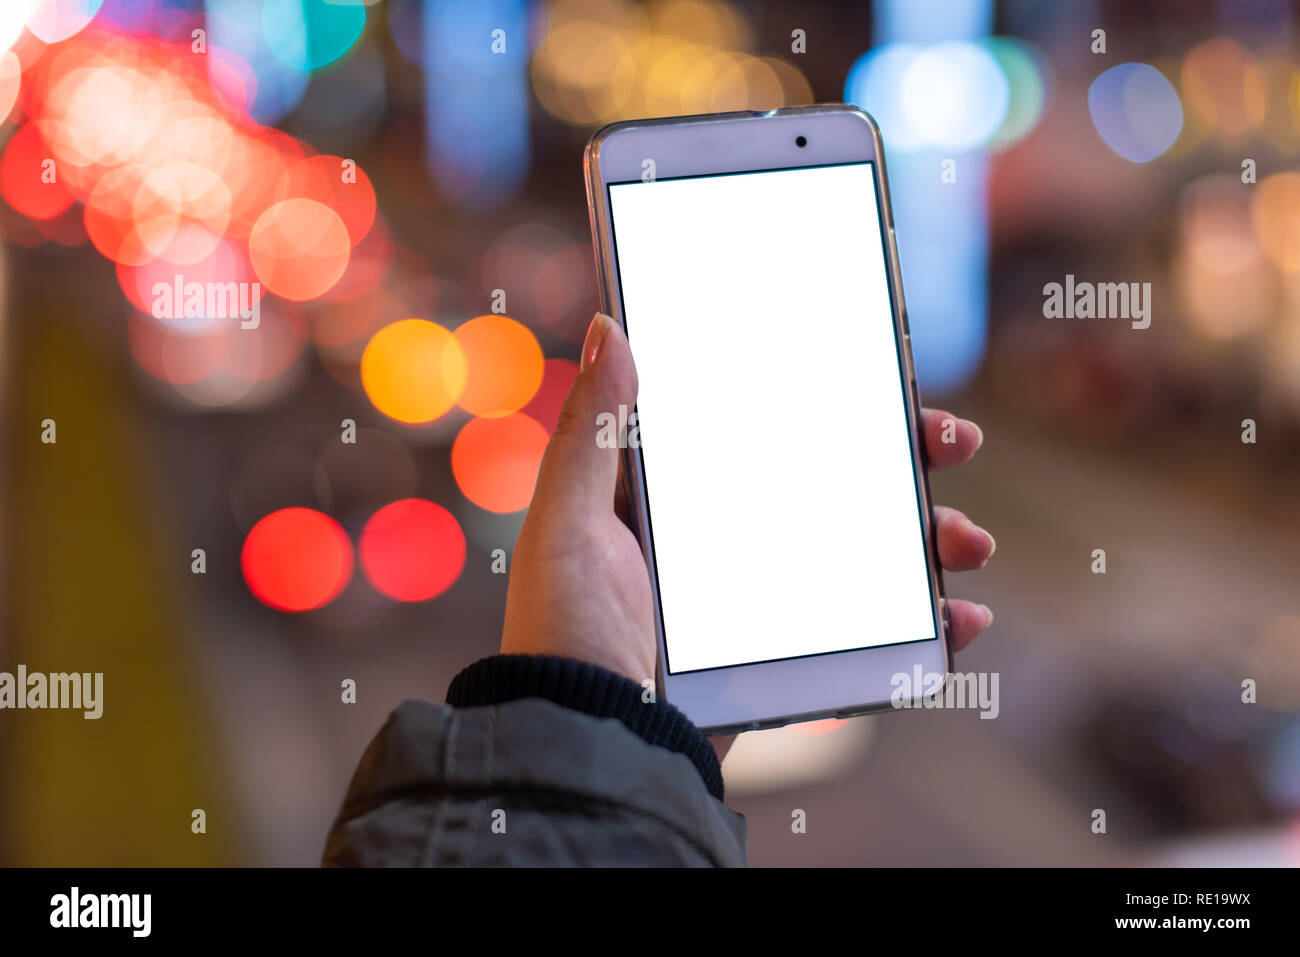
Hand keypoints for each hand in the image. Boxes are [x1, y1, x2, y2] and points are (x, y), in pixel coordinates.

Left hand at [501, 313, 995, 756]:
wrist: (592, 746)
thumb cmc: (566, 633)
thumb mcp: (569, 523)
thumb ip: (589, 431)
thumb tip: (609, 327)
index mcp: (679, 498)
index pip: (765, 425)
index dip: (827, 397)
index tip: (885, 372)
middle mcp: (729, 541)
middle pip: (834, 482)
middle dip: (905, 459)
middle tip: (953, 442)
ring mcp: (765, 601)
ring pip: (866, 552)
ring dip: (930, 537)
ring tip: (968, 543)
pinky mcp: (787, 657)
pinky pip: (870, 631)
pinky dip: (926, 623)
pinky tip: (960, 618)